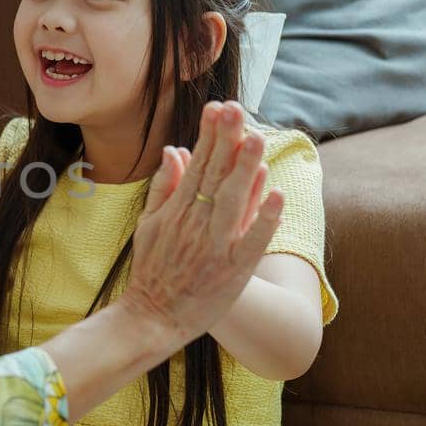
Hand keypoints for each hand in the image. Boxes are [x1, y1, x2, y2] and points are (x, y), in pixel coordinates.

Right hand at [114, 100, 283, 351]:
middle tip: (237, 109)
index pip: (196, 164)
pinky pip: (252, 242)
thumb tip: (173, 150)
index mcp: (176, 210)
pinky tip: (277, 197)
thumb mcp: (148, 224)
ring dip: (245, 170)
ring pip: (233, 202)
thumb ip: (163, 186)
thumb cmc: (151, 270)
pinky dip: (263, 220)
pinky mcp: (233, 271)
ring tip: (257, 139)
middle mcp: (195, 224)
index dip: (209, 135)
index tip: (219, 107)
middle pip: (215, 175)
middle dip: (227, 140)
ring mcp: (214, 247)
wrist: (152, 318)